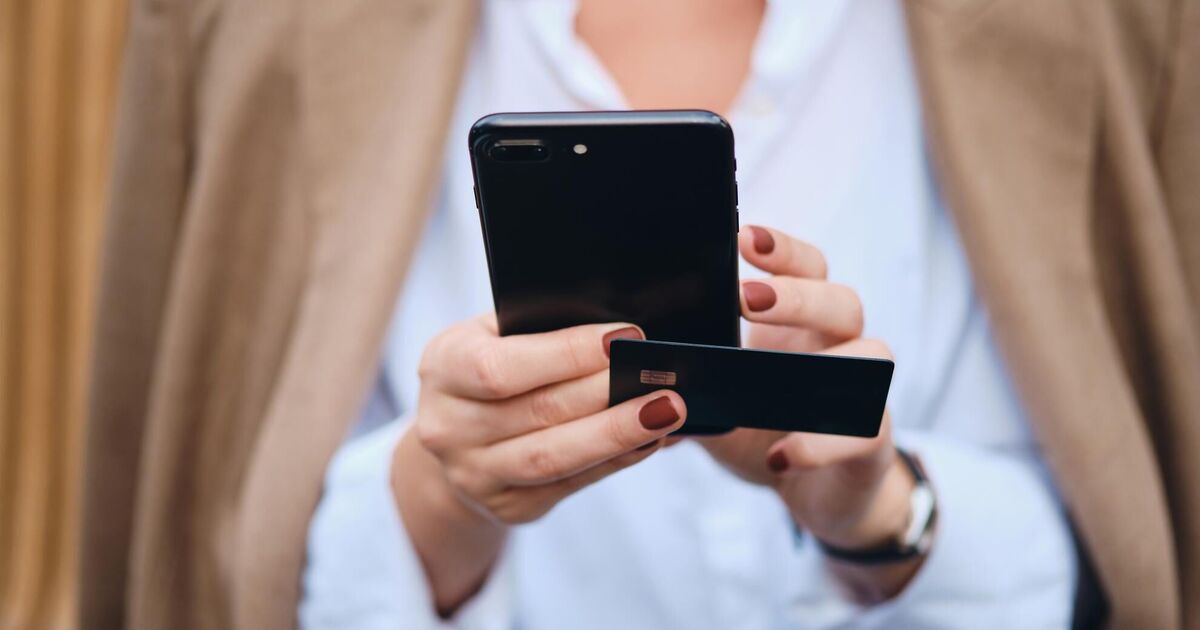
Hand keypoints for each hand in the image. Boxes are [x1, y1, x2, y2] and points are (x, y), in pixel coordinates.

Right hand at [392, 315, 685, 613]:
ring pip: (556, 457)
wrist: (453, 436)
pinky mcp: (508, 506)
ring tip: (667, 411)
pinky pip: (571, 483)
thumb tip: (616, 333)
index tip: (623, 336)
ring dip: (618, 433)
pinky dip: (616, 459)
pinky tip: (650, 439)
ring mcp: (474, 474)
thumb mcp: (492, 335)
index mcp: (443, 367)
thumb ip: (538, 329)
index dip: (565, 353)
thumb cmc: (486, 368)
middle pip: (539, 412)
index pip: (502, 366)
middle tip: (663, 377)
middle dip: (607, 393)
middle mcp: (448, 427)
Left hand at [698, 225, 919, 598]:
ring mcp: (863, 390)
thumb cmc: (764, 428)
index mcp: (802, 322)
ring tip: (778, 370)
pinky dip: (820, 443)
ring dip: (829, 357)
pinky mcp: (873, 440)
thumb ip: (686, 373)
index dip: (781, 249)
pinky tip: (782, 453)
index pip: (805, 267)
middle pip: (841, 301)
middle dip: (796, 295)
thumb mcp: (718, 397)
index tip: (742, 236)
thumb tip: (625, 358)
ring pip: (873, 355)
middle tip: (747, 298)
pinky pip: (862, 431)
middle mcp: (839, 345)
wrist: (816, 491)